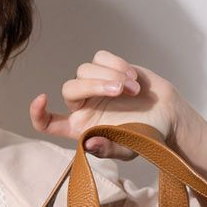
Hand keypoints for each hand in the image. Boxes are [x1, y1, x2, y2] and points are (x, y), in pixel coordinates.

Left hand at [29, 49, 180, 159]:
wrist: (168, 114)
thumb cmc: (145, 136)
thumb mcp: (128, 149)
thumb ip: (108, 148)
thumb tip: (88, 144)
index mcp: (80, 128)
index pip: (48, 123)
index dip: (38, 113)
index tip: (41, 98)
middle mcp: (82, 106)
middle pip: (69, 89)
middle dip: (93, 86)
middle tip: (120, 92)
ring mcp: (94, 86)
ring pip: (84, 70)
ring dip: (110, 76)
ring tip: (133, 90)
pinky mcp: (108, 68)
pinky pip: (100, 58)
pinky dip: (117, 65)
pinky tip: (133, 79)